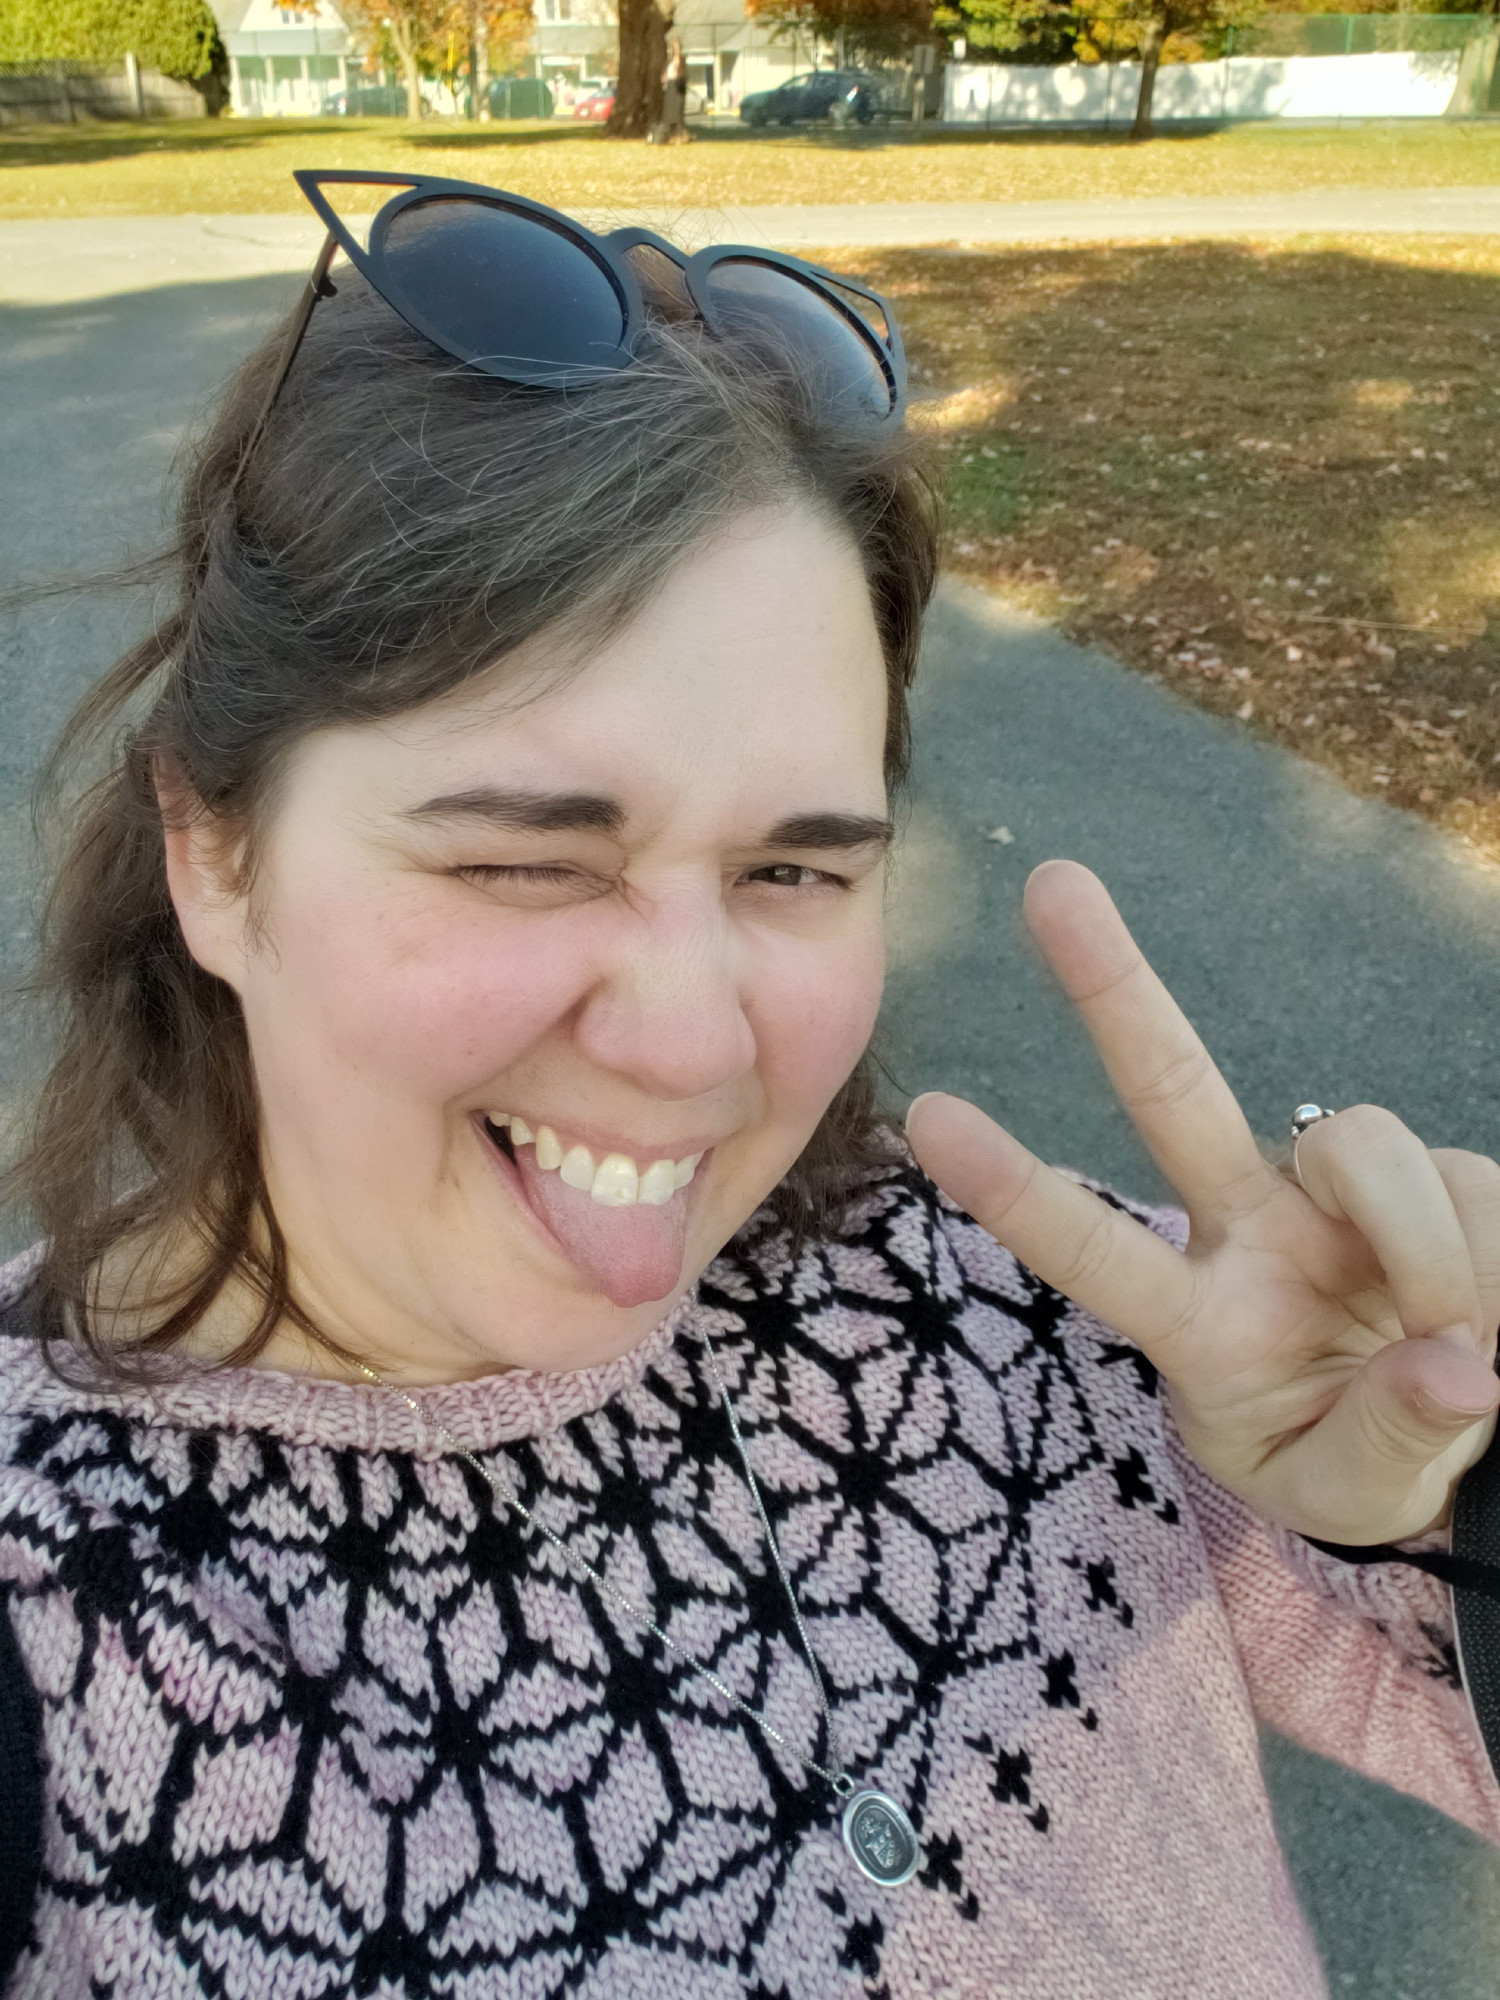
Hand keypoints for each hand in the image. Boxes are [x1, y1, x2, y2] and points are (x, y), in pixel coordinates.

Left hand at [905, 860, 1499, 1545]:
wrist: (1454, 1444)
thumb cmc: (1358, 1464)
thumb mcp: (1350, 1493)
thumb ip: (1389, 1441)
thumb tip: (1454, 1364)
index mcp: (1198, 1320)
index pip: (1095, 1252)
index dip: (1017, 1191)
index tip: (928, 1119)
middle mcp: (1250, 1232)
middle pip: (1172, 1091)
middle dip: (1113, 989)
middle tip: (1048, 881)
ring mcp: (1336, 1196)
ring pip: (1357, 1139)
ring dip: (1414, 1236)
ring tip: (1450, 1330)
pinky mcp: (1437, 1176)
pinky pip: (1466, 1180)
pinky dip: (1483, 1247)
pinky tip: (1487, 1306)